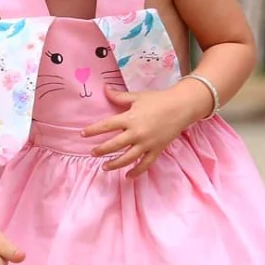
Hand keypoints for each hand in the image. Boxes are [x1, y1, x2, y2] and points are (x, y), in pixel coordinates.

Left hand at [81, 84, 208, 176]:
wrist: (181, 107)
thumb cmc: (158, 99)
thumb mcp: (137, 96)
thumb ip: (119, 96)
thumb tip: (104, 88)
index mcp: (130, 118)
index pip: (106, 126)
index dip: (93, 130)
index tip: (83, 134)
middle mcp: (136, 133)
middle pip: (114, 145)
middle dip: (101, 150)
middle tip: (93, 153)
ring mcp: (147, 143)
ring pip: (127, 158)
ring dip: (114, 164)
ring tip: (104, 167)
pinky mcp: (156, 150)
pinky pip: (145, 164)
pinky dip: (136, 172)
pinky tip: (128, 176)